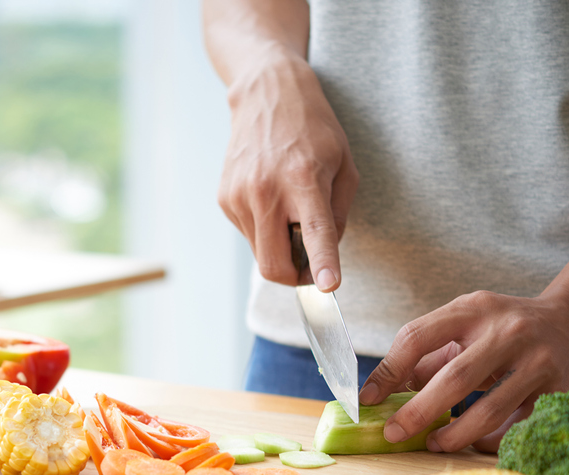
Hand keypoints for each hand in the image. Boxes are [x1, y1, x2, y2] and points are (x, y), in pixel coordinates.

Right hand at [216, 53, 357, 291]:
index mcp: (303, 178)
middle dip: (295, 277)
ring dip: (280, 249)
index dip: (322, 263)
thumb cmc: (312, 128)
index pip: (314, 231)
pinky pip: (249, 235)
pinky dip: (265, 230)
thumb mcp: (343, 164)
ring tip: (290, 212)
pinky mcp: (225, 199)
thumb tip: (324, 255)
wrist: (267, 94)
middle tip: (311, 267)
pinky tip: (271, 199)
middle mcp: (266, 190)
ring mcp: (240, 196)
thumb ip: (339, 214)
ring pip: (261, 255)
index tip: (328, 286)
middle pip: (274, 265)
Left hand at [358, 288, 568, 452]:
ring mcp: (537, 360)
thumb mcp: (470, 324)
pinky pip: (518, 424)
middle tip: (394, 433)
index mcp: (473, 309)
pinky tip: (474, 445)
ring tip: (434, 443)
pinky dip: (492, 440)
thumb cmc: (510, 326)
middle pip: (454, 377)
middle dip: (418, 411)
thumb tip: (385, 391)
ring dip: (456, 433)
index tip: (368, 399)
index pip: (418, 336)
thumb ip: (430, 354)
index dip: (388, 371)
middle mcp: (506, 331)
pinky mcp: (560, 388)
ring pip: (490, 408)